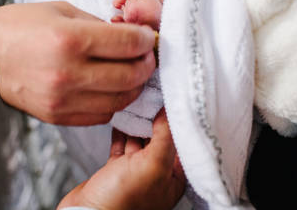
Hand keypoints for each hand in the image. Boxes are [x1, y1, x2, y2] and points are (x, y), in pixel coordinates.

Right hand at [0, 2, 155, 124]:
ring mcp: (62, 99)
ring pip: (120, 101)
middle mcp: (68, 73)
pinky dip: (114, 102)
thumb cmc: (24, 26)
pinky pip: (101, 115)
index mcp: (71, 39)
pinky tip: (111, 88)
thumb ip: (101, 25)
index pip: (129, 44)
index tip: (149, 37)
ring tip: (133, 72)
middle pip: (131, 76)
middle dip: (147, 64)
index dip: (147, 40)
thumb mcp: (64, 11)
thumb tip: (134, 37)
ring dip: (135, 86)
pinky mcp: (58, 116)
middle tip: (148, 56)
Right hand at [58, 110, 185, 209]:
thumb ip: (165, 137)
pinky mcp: (116, 170)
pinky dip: (121, 131)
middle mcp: (156, 175)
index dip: (176, 122)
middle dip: (156, 119)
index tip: (172, 100)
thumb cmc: (122, 201)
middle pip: (161, 139)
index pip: (180, 143)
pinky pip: (122, 145)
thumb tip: (170, 111)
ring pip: (140, 140)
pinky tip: (120, 118)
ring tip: (136, 103)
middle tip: (153, 96)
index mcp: (172, 179)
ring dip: (138, 123)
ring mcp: (135, 173)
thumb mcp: (152, 165)